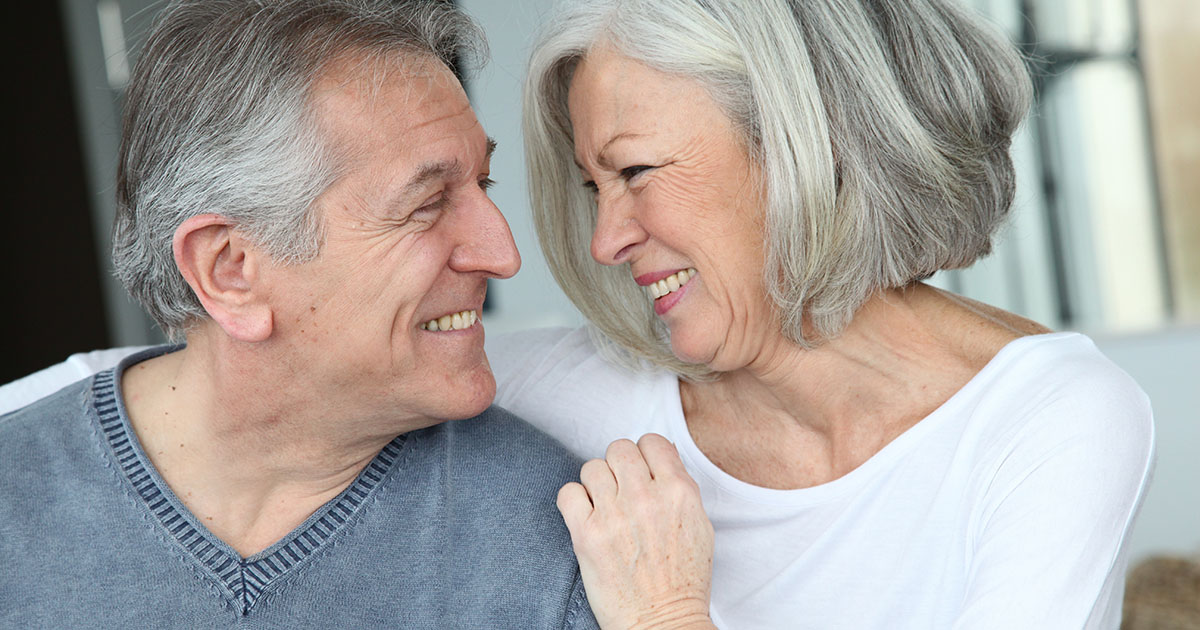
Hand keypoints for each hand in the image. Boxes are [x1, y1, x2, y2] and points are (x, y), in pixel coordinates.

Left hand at [557, 434, 715, 629]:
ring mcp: (614, 515)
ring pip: (592, 467)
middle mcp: (645, 498)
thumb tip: (659, 456)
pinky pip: (568, 493)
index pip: (652, 442)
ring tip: (605, 507)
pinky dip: (574, 501)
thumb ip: (680, 486)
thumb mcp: (699, 524)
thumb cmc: (683, 579)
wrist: (662, 622)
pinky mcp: (586, 535)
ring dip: (596, 484)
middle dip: (619, 466)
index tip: (642, 472)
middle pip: (619, 449)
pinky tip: (586, 516)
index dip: (645, 455)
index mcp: (679, 492)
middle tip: (621, 489)